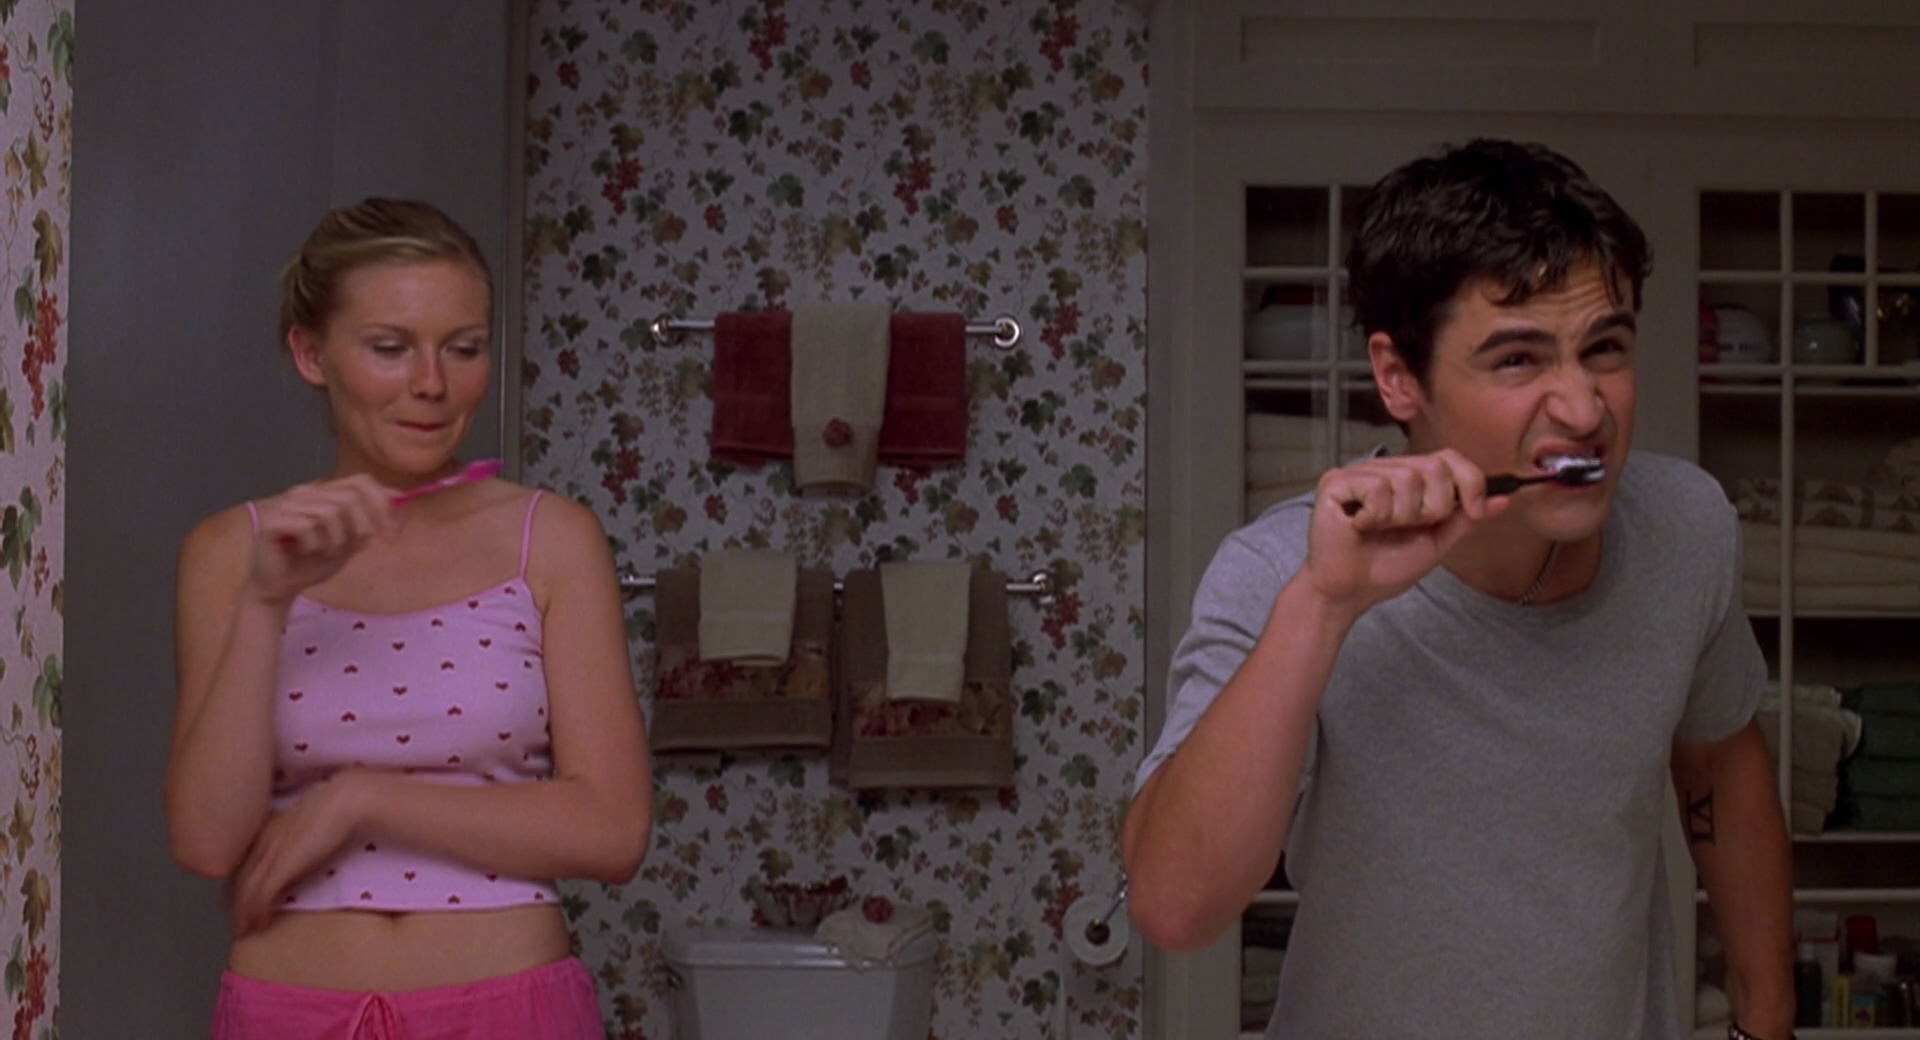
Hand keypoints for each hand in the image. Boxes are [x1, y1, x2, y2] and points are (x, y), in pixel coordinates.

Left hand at [226, 772, 368, 937]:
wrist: (346, 800)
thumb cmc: (341, 806)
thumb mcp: (316, 823)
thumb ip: (305, 837)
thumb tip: (310, 848)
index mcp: (271, 829)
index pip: (247, 862)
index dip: (242, 883)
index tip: (242, 900)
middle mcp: (264, 841)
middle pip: (240, 878)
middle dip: (236, 902)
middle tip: (238, 922)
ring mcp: (270, 854)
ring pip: (246, 890)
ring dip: (243, 914)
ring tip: (244, 932)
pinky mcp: (281, 866)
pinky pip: (260, 895)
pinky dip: (256, 913)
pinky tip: (258, 926)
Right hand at [247, 476, 396, 605]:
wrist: (279, 587)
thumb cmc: (312, 563)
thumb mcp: (349, 542)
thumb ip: (369, 520)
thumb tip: (398, 495)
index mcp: (324, 493)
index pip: (361, 481)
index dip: (381, 504)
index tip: (391, 532)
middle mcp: (305, 492)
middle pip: (349, 497)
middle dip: (362, 527)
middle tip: (354, 549)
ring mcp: (287, 504)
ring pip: (330, 513)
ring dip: (336, 541)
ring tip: (325, 552)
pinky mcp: (272, 521)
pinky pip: (307, 526)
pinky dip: (314, 545)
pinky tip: (305, 552)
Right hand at [1301, 449, 1508, 612]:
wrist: (1349, 592)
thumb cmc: (1385, 568)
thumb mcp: (1436, 542)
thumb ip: (1465, 519)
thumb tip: (1502, 499)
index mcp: (1409, 479)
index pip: (1449, 458)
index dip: (1469, 480)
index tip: (1473, 511)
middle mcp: (1385, 469)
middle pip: (1434, 466)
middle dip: (1433, 507)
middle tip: (1410, 528)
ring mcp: (1359, 473)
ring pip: (1406, 478)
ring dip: (1401, 516)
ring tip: (1382, 530)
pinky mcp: (1336, 482)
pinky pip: (1376, 487)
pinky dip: (1375, 516)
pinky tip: (1360, 527)